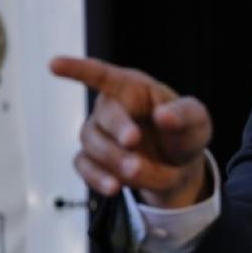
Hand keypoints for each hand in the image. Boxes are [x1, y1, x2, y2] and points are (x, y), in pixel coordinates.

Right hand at [49, 56, 211, 208]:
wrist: (178, 166)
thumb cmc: (184, 132)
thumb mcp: (197, 120)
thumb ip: (184, 115)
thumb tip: (163, 115)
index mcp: (133, 88)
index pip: (102, 74)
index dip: (77, 69)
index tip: (54, 65)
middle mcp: (110, 108)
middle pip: (102, 115)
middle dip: (117, 129)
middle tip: (134, 141)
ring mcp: (98, 135)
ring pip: (92, 144)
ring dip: (114, 159)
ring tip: (138, 170)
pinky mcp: (93, 160)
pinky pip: (85, 167)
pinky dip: (98, 178)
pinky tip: (114, 187)